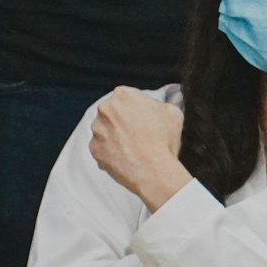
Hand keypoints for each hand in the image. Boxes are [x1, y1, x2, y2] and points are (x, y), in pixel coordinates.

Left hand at [88, 87, 188, 207]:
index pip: (126, 98)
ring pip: (105, 130)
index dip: (136, 109)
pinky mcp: (93, 147)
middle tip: (137, 134)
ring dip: (115, 136)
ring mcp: (97, 129)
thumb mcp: (172, 112)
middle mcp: (105, 109)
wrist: (153, 170)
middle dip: (122, 121)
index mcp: (123, 95)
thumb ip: (159, 104)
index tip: (142, 119)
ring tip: (132, 147)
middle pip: (112, 112)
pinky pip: (101, 147)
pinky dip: (110, 152)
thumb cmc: (164, 140)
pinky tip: (125, 157)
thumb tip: (155, 106)